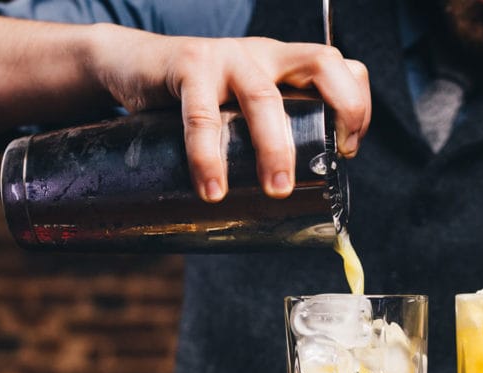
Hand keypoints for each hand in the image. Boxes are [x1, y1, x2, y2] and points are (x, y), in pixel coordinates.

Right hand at [92, 26, 370, 201]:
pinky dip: (208, 155)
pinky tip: (212, 189)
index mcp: (282, 64)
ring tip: (274, 190)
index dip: (356, 104)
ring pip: (263, 96)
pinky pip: (201, 114)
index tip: (346, 151)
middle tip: (321, 173)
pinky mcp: (186, 66)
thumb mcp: (235, 109)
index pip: (341, 66)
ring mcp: (226, 57)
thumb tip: (282, 208)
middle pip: (320, 65)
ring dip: (274, 147)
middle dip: (335, 117)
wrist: (125, 64)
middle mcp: (263, 54)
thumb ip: (258, 138)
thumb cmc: (189, 98)